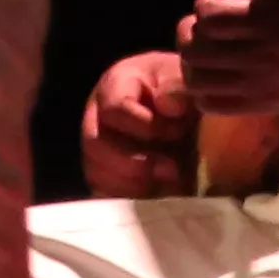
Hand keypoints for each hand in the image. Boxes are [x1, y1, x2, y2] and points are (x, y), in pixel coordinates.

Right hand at [78, 46, 196, 196]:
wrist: (184, 109)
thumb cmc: (178, 89)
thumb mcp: (182, 76)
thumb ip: (177, 85)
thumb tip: (167, 104)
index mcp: (113, 87)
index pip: (114, 110)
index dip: (146, 126)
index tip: (178, 131)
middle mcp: (96, 118)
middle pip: (95, 145)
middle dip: (135, 163)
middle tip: (172, 169)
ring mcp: (98, 149)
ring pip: (96, 174)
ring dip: (134, 185)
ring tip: (169, 184)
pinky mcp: (106, 176)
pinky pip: (104, 194)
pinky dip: (131, 200)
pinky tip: (159, 195)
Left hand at [179, 0, 278, 117]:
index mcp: (272, 19)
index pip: (210, 15)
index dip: (208, 2)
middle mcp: (261, 56)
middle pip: (196, 48)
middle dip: (194, 29)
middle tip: (213, 22)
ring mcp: (261, 86)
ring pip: (197, 79)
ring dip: (195, 59)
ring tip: (212, 47)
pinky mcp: (264, 106)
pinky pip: (212, 105)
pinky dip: (204, 89)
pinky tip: (219, 72)